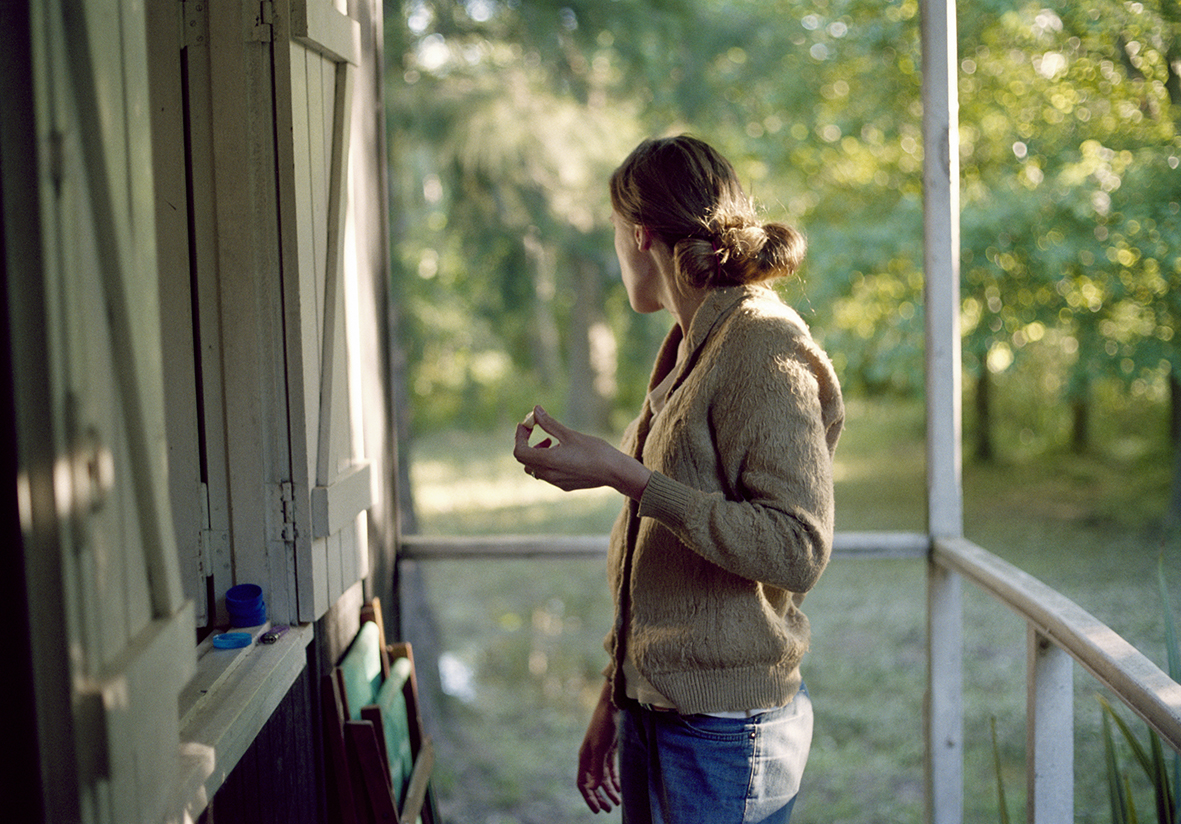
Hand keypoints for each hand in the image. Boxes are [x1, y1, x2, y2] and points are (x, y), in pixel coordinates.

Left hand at [513, 406, 650, 498]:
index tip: (527, 425)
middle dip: (527, 444)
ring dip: (537, 454)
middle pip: (525, 461)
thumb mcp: (569, 434)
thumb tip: (534, 410)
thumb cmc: (594, 450)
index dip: (519, 436)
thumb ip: (549, 423)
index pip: (520, 452)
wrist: (614, 472)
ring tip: (552, 442)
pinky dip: (547, 462)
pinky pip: (547, 475)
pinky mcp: (564, 486)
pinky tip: (564, 454)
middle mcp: (548, 475)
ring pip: (534, 469)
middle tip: (539, 432)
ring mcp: (556, 482)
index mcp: (547, 461)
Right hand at [577, 681, 621, 812]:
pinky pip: (610, 771)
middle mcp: (590, 759)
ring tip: (617, 802)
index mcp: (584, 759)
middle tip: (608, 809)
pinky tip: (619, 788)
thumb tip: (593, 788)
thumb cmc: (603, 726)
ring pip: (603, 779)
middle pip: (593, 783)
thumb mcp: (600, 748)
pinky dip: (614, 780)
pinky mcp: (609, 751)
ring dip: (609, 791)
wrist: (612, 708)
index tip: (597, 810)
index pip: (583, 784)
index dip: (589, 798)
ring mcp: (600, 755)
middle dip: (600, 797)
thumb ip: (597, 769)